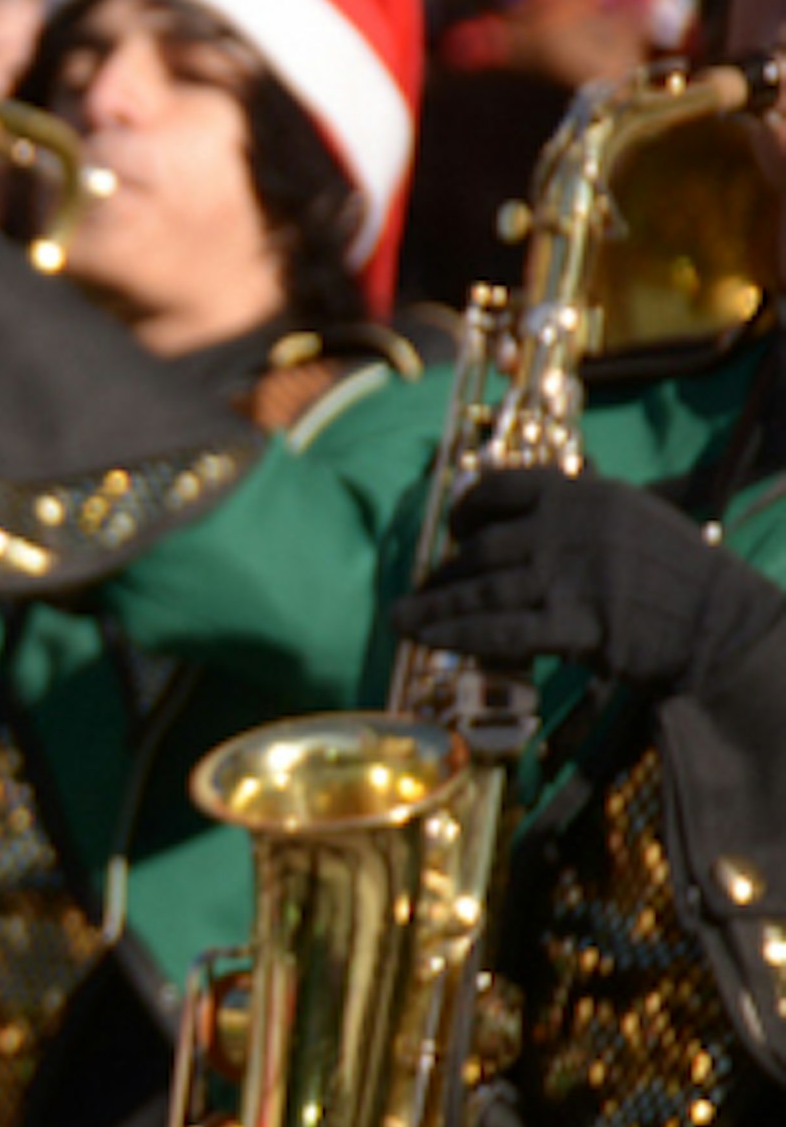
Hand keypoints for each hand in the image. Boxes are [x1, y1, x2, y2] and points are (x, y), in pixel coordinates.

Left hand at [393, 468, 785, 696]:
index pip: (500, 487)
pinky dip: (459, 634)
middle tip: (422, 593)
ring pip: (483, 588)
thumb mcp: (631, 518)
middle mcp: (572, 526)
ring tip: (401, 618)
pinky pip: (502, 629)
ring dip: (436, 606)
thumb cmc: (678, 576)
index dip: (465, 510)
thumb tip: (516, 524)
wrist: (725, 623)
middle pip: (484, 547)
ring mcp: (574, 574)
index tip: (453, 530)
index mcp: (583, 492)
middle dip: (447, 574)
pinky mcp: (580, 623)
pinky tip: (428, 639)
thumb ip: (575, 516)